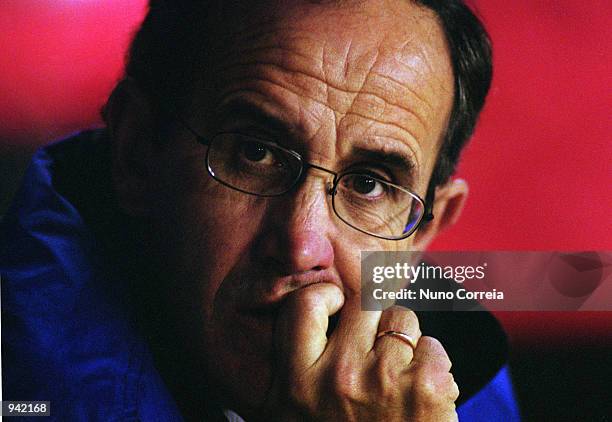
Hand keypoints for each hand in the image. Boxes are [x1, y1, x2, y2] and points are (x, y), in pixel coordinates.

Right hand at [260, 283, 458, 420]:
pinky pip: (433, 346)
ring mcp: (385, 380)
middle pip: (364, 303)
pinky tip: (420, 398)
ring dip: (404, 342)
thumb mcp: (294, 407)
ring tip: (396, 380)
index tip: (337, 307)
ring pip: (402, 319)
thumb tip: (327, 287)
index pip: (306, 304)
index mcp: (298, 382)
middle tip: (374, 349)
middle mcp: (339, 377)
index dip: (327, 297)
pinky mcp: (428, 389)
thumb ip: (297, 356)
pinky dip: (432, 366)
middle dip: (372, 319)